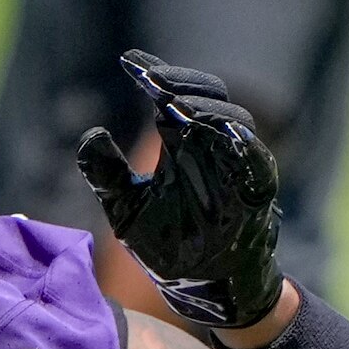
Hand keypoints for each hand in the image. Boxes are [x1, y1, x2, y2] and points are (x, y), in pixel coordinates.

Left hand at [74, 51, 283, 331]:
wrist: (201, 287)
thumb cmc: (168, 244)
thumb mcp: (125, 208)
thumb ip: (106, 172)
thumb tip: (91, 133)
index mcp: (181, 143)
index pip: (171, 96)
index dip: (155, 74)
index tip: (129, 62)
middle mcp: (210, 147)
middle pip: (206, 96)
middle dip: (182, 83)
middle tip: (152, 79)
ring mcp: (236, 166)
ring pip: (233, 122)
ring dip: (209, 109)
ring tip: (180, 104)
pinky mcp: (256, 191)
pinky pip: (256, 161)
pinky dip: (242, 145)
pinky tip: (222, 133)